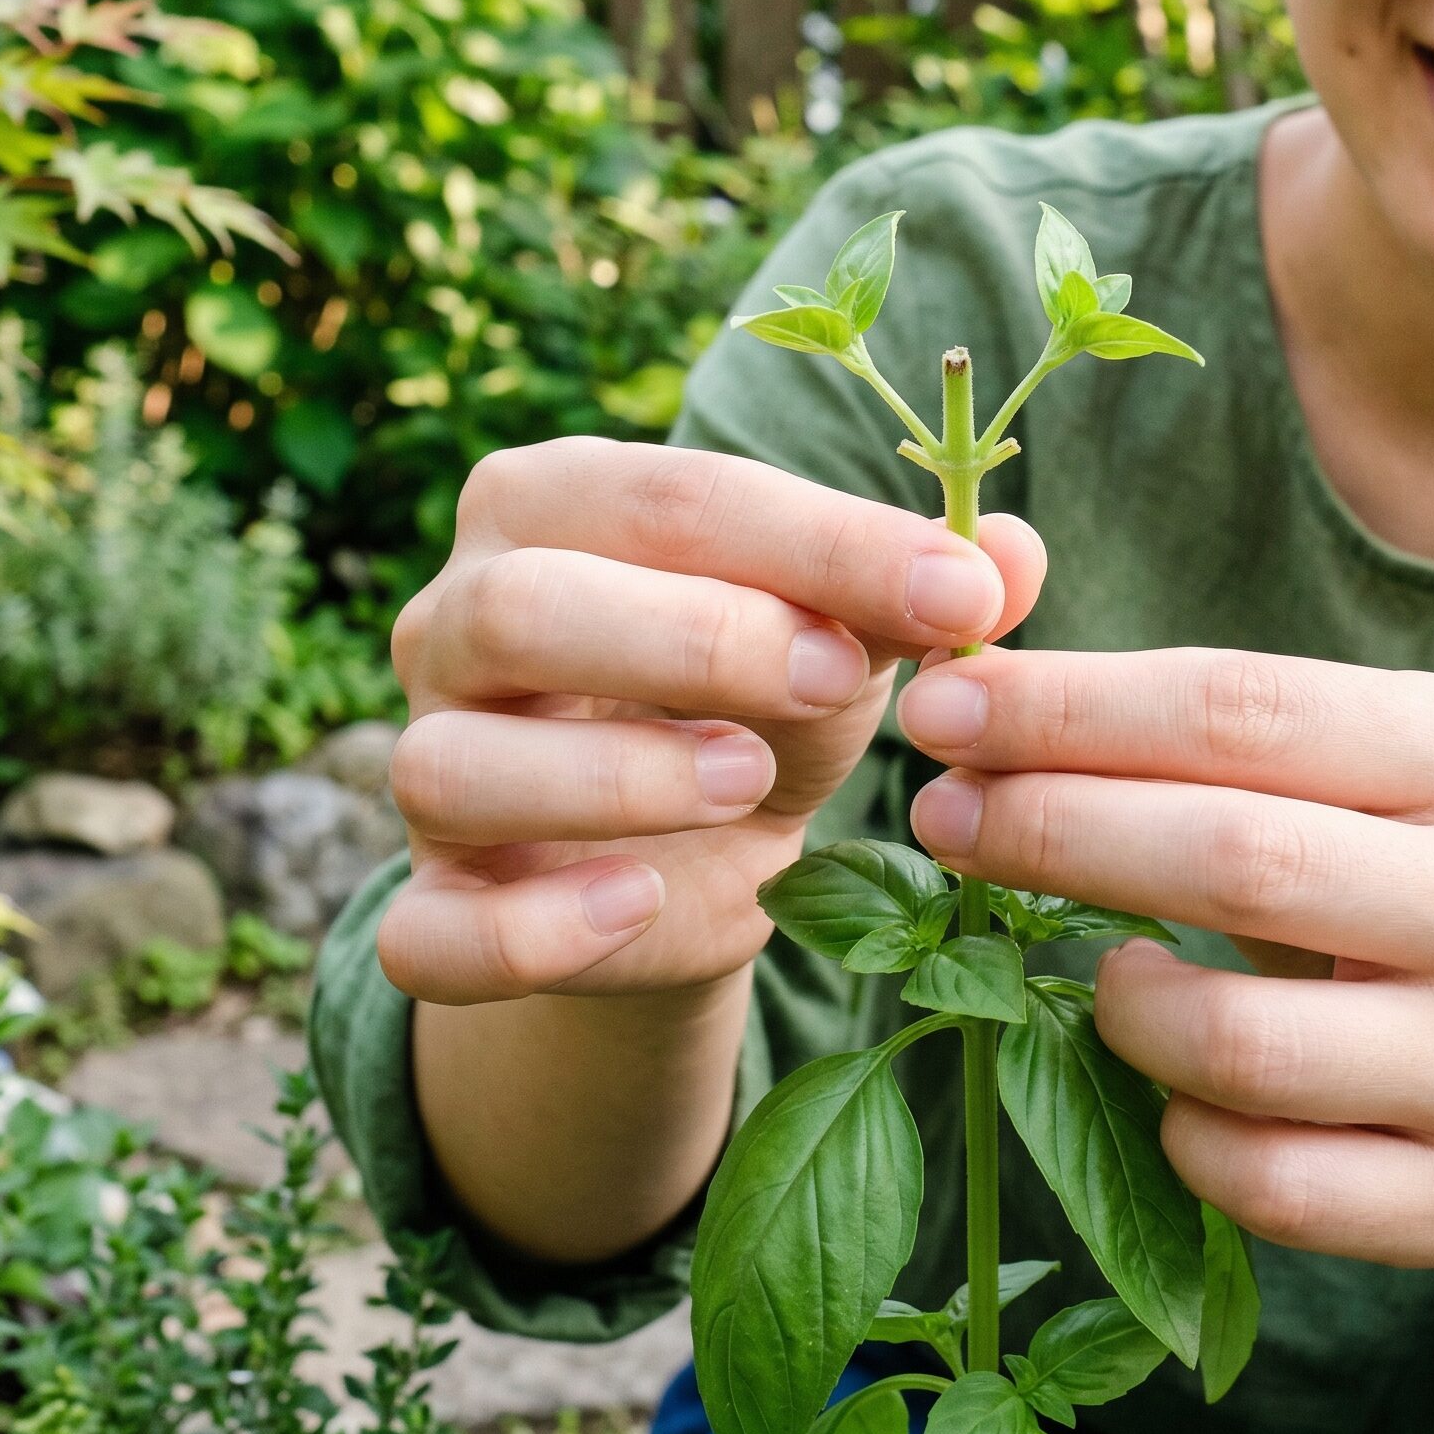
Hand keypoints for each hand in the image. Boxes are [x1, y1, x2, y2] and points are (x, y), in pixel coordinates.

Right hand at [377, 439, 1046, 1004]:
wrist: (694, 852)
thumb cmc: (764, 693)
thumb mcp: (845, 630)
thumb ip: (918, 588)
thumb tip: (1011, 555)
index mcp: (557, 504)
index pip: (675, 498)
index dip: (821, 543)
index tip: (957, 592)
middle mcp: (458, 616)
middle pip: (526, 604)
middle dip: (695, 640)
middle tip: (838, 682)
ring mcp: (422, 761)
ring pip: (452, 764)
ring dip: (615, 776)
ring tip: (748, 781)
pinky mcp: (430, 902)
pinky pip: (429, 935)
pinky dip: (534, 932)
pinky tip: (643, 905)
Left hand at [898, 645, 1433, 1265]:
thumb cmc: (1370, 863)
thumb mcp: (1321, 764)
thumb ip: (1170, 721)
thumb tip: (962, 687)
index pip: (1238, 707)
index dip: (1068, 707)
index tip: (940, 705)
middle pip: (1237, 858)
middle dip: (1053, 829)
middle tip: (939, 816)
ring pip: (1242, 1045)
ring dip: (1122, 1007)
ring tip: (1097, 973)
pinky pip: (1268, 1186)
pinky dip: (1180, 1137)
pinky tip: (1166, 1088)